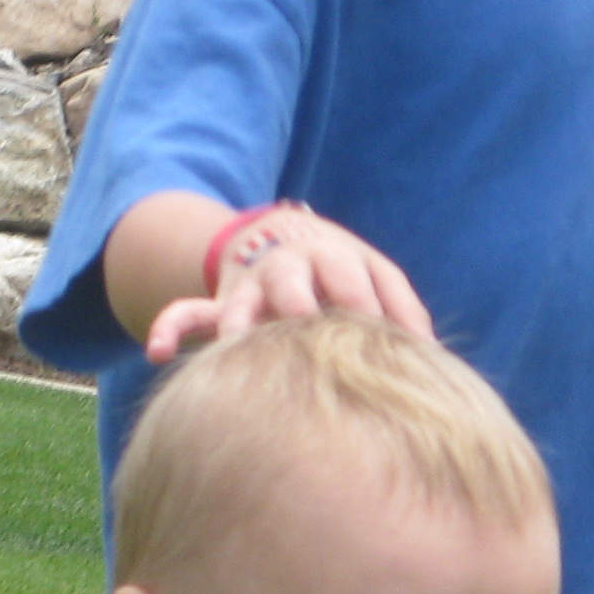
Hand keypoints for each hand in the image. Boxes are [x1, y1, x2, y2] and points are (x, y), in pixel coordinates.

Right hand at [143, 209, 435, 362]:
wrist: (280, 234)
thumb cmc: (343, 275)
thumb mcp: (377, 279)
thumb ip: (404, 313)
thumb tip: (435, 359)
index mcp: (337, 258)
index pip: (355, 284)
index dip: (368, 314)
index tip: (382, 349)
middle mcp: (290, 269)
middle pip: (293, 286)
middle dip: (300, 309)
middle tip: (309, 339)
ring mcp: (249, 286)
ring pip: (237, 304)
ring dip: (238, 327)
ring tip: (240, 354)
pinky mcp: (218, 305)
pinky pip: (184, 314)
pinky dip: (169, 330)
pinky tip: (158, 354)